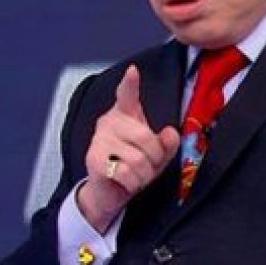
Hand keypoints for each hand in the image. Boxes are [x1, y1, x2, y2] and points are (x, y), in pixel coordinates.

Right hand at [77, 64, 179, 233]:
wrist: (109, 193)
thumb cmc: (132, 168)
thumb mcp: (156, 155)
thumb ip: (167, 144)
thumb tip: (171, 133)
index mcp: (125, 115)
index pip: (127, 95)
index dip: (130, 83)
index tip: (133, 72)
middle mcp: (109, 122)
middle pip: (145, 137)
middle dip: (155, 158)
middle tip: (148, 166)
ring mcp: (99, 140)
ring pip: (138, 159)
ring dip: (144, 175)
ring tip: (136, 175)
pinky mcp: (94, 160)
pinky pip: (126, 173)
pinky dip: (132, 183)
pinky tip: (126, 182)